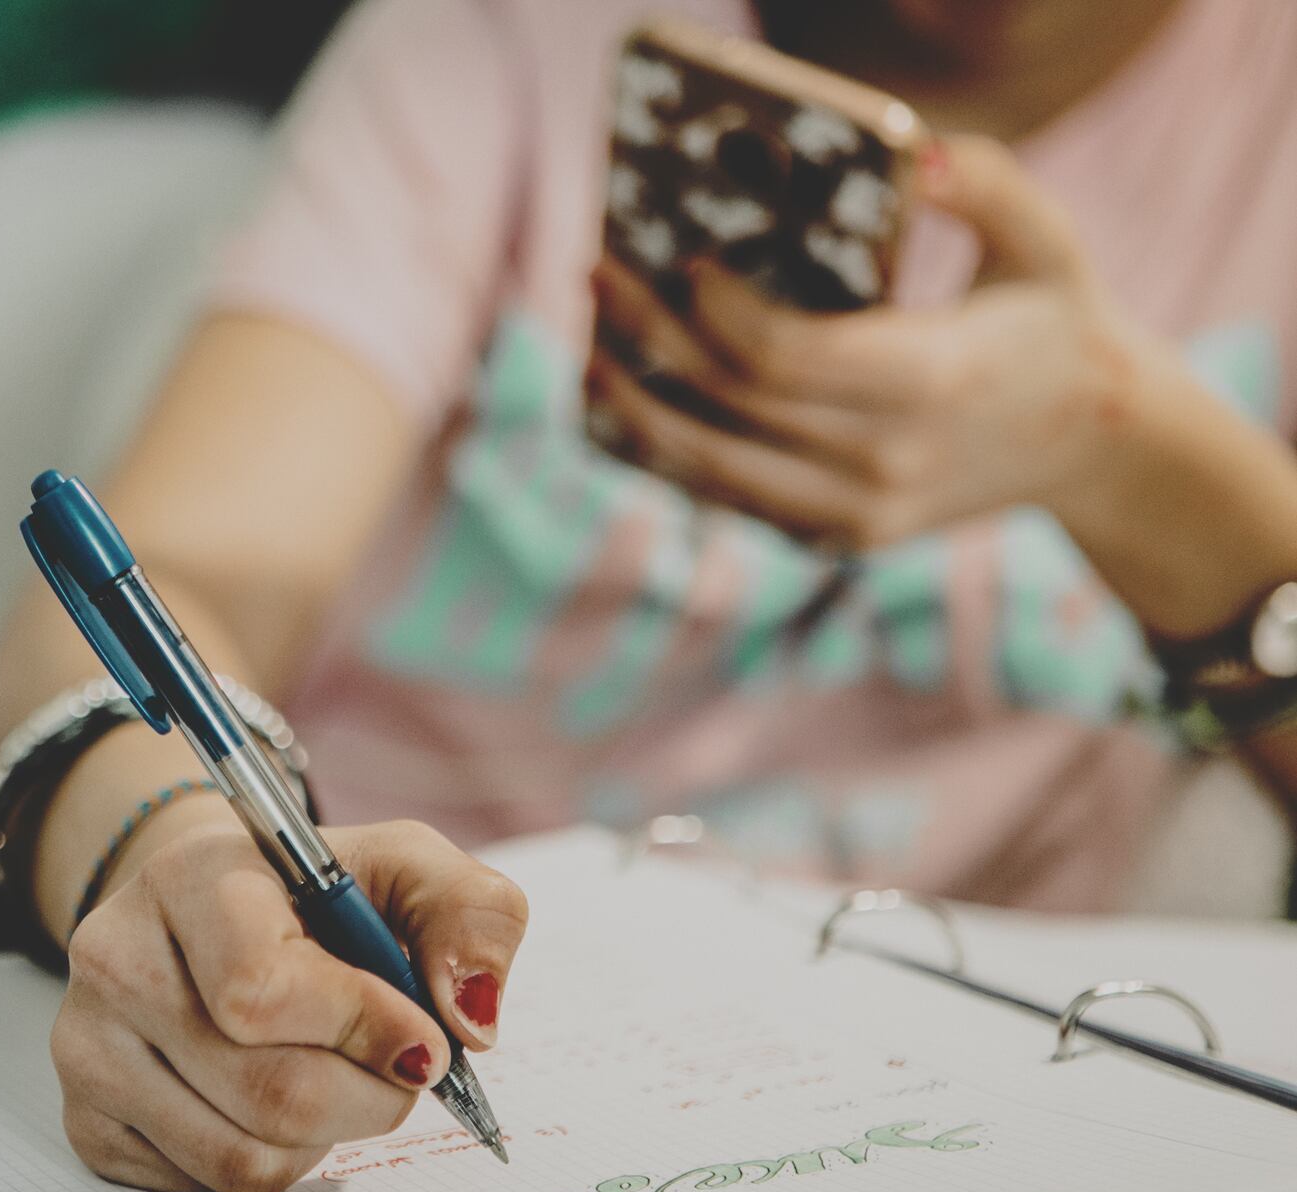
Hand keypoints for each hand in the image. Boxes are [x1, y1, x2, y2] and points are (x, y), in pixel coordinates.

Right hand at [51, 817, 527, 1191]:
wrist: (207, 913)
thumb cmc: (314, 896)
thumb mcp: (406, 868)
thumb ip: (470, 916)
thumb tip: (467, 1020)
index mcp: (189, 877)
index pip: (262, 992)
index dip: (363, 1031)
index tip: (425, 1041)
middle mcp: (114, 957)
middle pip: (270, 1093)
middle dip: (369, 1098)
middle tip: (395, 1069)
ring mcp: (87, 1045)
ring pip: (244, 1158)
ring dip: (325, 1138)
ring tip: (328, 1075)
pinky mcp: (87, 1123)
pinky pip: (211, 1190)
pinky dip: (273, 1163)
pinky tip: (267, 1101)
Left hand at [585, 135, 1151, 550]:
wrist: (1096, 451)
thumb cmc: (1057, 324)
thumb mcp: (1047, 242)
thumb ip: (985, 186)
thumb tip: (913, 155)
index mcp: (932, 382)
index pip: (785, 356)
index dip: (716, 312)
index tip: (680, 261)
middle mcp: (885, 461)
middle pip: (729, 405)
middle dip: (651, 339)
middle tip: (597, 279)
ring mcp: (859, 514)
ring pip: (713, 469)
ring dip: (639, 411)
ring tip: (591, 353)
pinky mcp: (841, 540)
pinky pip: (735, 499)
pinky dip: (676, 454)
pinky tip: (634, 404)